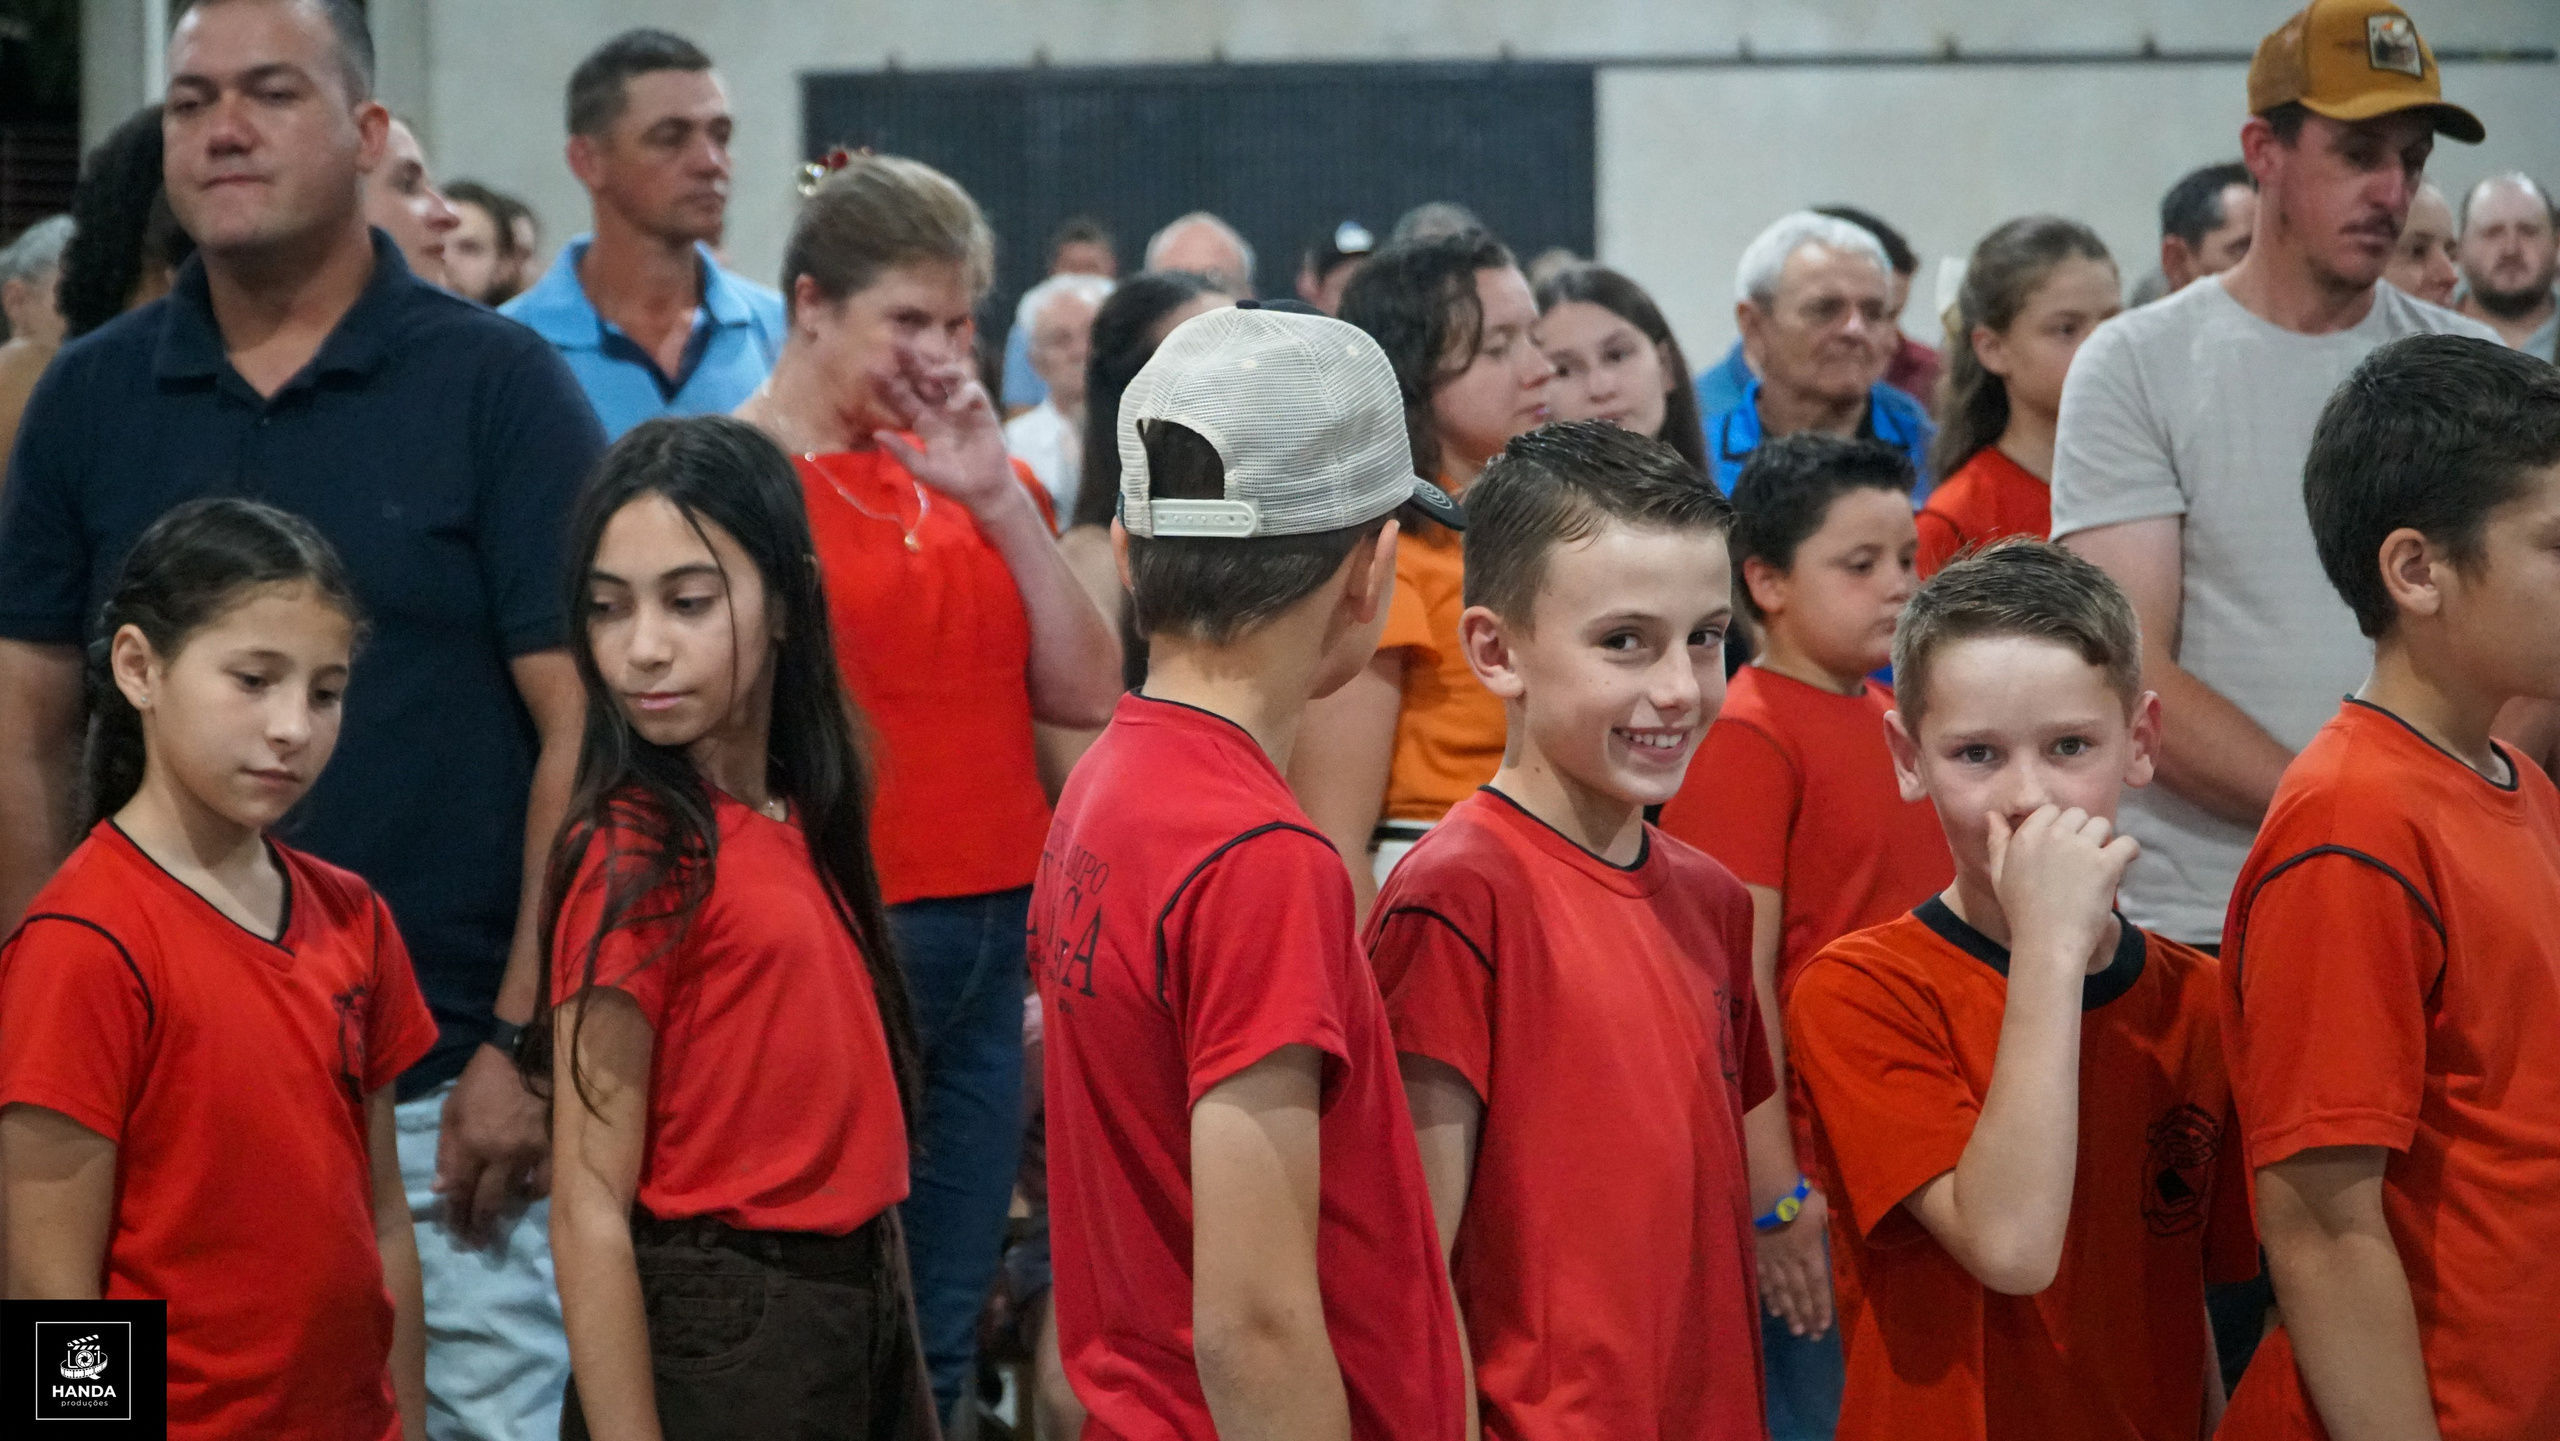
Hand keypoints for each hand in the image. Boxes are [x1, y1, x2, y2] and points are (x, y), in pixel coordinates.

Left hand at [433, 1042, 551, 1244]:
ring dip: (503, 1214)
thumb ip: (446, 1150)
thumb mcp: (452, 1109)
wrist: (528, 1054)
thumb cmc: (483, 1080)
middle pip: (487, 1203)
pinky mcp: (552, 1147)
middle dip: (477, 1227)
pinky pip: (544, 1182)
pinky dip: (532, 1193)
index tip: (453, 1231)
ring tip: (497, 1224)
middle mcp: (500, 1156)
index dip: (455, 1215)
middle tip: (473, 1243)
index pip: (459, 1192)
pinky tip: (525, 1195)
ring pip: (515, 1197)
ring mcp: (529, 1153)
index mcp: (471, 1145)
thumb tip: (441, 1188)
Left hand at [872, 350, 1021, 518]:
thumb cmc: (952, 482)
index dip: (888, 385)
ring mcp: (962, 408)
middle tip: (897, 343)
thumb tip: (876, 434)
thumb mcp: (922, 470)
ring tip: (931, 372)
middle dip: (912, 362)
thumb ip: (902, 452)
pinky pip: (973, 392)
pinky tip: (955, 406)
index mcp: (923, 422)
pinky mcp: (982, 411)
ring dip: (941, 369)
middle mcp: (940, 409)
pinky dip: (964, 395)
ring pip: (950, 377)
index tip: (871, 370)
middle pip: (924, 379)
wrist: (984, 492)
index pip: (902, 398)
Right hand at [1754, 1187, 1834, 1338]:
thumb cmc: (1798, 1196)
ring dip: (1790, 1312)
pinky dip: (1769, 1296)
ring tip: (1795, 1329)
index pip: (1819, 1284)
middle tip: (1811, 1336)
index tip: (1824, 1325)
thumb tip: (1824, 1224)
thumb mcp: (1819, 1208)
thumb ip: (1822, 1222)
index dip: (1822, 1306)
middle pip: (1801, 1293)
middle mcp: (1792, 1261)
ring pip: (1782, 1291)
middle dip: (1807, 1316)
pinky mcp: (1756, 1256)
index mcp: (1810, 1251)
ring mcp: (1772, 1260)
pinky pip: (1764, 1280)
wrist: (1767, 1191)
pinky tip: (1773, 1309)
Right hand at [1986, 805, 2138, 966]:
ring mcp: (2081, 848)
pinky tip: (2123, 864)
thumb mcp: (1999, 875)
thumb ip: (1997, 842)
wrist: (2048, 942)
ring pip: (2102, 825)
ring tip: (2100, 863)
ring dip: (2103, 840)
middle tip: (2081, 859)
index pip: (2051, 810)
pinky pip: (2127, 843)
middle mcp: (2054, 835)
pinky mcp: (2106, 864)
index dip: (2059, 826)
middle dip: (2082, 832)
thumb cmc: (2021, 912)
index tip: (2061, 848)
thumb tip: (1991, 815)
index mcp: (2027, 836)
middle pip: (2078, 815)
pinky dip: (2129, 852)